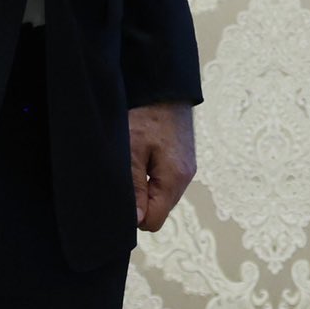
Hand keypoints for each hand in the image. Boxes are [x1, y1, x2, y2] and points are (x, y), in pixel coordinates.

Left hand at [128, 101, 195, 230]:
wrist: (165, 87)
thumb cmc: (146, 115)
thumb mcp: (132, 151)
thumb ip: (134, 188)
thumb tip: (136, 221)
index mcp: (174, 179)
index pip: (154, 221)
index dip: (134, 215)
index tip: (122, 193)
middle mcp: (185, 178)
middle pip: (159, 210)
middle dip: (140, 201)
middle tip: (126, 174)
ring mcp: (186, 169)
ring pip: (161, 197)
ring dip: (145, 188)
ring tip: (134, 162)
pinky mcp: (183, 161)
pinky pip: (165, 182)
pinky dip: (152, 177)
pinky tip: (143, 158)